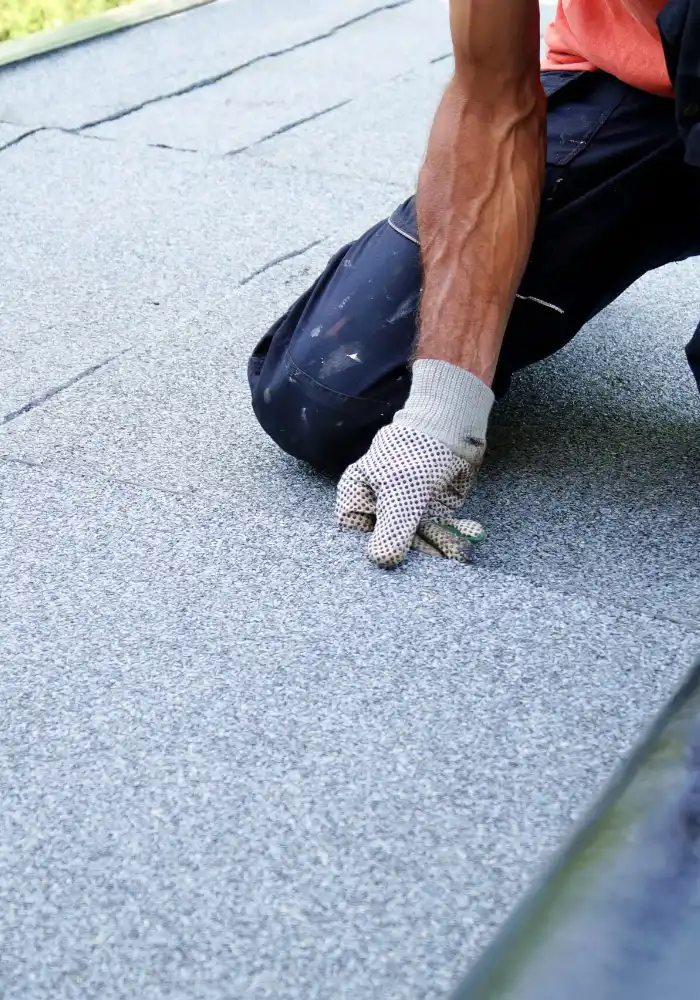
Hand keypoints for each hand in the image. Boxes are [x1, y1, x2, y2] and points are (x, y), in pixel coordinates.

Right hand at [335, 359, 493, 568]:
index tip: (394, 564)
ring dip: (439, 546)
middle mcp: (377, 508)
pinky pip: (435, 533)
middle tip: (436, 562)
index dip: (372, 551)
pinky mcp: (426, 513)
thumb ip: (392, 528)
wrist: (452, 428)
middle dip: (416, 553)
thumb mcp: (402, 491)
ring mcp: (403, 511)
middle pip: (389, 542)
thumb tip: (381, 561)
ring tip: (459, 551)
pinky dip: (450, 537)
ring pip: (416, 541)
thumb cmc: (416, 450)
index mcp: (356, 497)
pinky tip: (467, 538)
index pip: (355, 537)